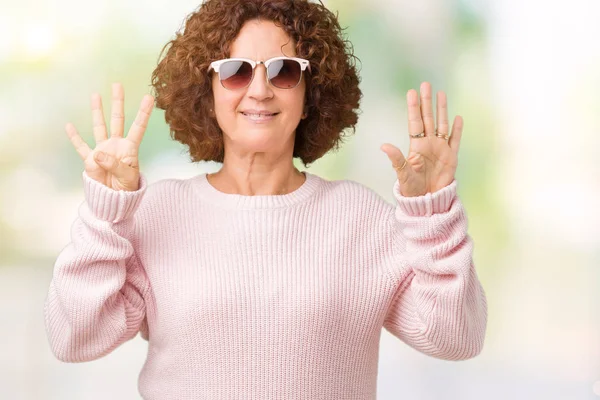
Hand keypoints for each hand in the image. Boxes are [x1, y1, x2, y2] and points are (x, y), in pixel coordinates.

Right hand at [66, 83, 153, 191]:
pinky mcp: (91, 160)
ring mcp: (103, 150)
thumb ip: (115, 165)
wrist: (114, 199)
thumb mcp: (126, 177)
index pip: (138, 127)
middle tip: (118, 85)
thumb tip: (99, 154)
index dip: (144, 113)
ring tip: (96, 95)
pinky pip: (81, 147)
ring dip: (97, 112)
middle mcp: (116, 145)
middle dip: (118, 103)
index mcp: (130, 148)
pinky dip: (74, 137)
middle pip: (117, 120)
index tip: (150, 98)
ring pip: (100, 127)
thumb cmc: (126, 188)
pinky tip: (69, 125)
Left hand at [380, 82, 462, 196]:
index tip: (412, 92)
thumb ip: (396, 158)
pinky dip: (457, 130)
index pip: (415, 122)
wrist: (427, 200)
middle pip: (428, 118)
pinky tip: (458, 117)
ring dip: (442, 110)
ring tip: (441, 93)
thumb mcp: (402, 173)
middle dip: (427, 102)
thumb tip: (383, 146)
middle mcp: (428, 143)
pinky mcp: (451, 157)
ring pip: (442, 125)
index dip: (414, 107)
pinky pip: (455, 141)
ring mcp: (441, 149)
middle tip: (425, 84)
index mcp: (416, 145)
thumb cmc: (411, 188)